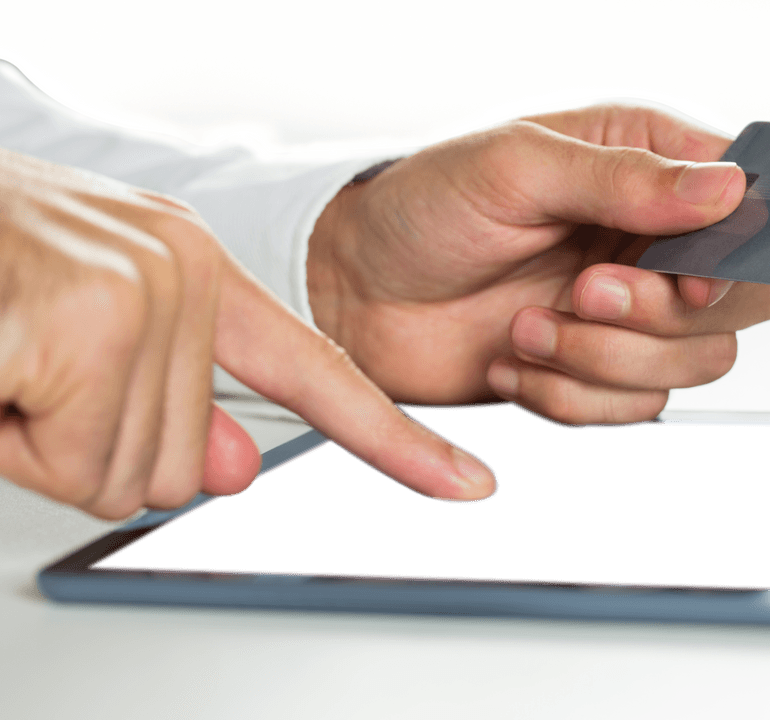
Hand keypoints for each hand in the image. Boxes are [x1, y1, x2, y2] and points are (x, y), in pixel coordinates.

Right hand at [0, 149, 495, 518]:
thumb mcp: (80, 338)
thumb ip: (172, 403)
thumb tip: (238, 470)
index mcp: (192, 272)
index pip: (320, 374)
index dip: (398, 441)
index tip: (467, 483)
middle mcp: (182, 271)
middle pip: (183, 462)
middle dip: (86, 450)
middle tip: (25, 373)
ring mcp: (142, 291)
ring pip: (129, 474)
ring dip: (43, 447)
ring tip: (5, 362)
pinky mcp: (86, 319)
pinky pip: (74, 462)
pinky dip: (9, 443)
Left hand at [307, 104, 769, 423]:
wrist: (356, 295)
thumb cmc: (424, 209)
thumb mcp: (515, 168)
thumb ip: (625, 179)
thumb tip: (728, 186)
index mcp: (645, 166)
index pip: (747, 209)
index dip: (734, 254)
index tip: (685, 279)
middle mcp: (650, 242)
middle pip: (741, 301)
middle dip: (659, 316)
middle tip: (582, 293)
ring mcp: (629, 314)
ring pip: (693, 365)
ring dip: (603, 359)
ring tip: (525, 325)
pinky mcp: (598, 373)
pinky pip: (633, 410)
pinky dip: (568, 398)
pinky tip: (512, 361)